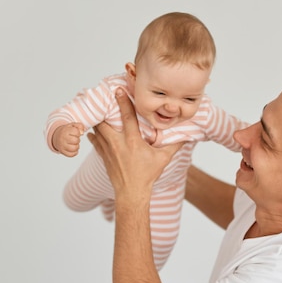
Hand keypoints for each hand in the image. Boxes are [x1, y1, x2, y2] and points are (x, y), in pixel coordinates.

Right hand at [53, 123, 84, 156]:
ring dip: (76, 146)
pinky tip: (72, 148)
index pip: (76, 132)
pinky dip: (74, 152)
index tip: (75, 133)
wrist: (57, 136)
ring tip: (74, 143)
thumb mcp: (72, 125)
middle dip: (77, 139)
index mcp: (65, 131)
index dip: (78, 133)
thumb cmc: (67, 131)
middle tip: (74, 138)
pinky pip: (72, 154)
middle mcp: (62, 138)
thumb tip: (82, 133)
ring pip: (75, 148)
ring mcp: (62, 146)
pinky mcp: (62, 152)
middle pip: (76, 141)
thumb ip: (80, 126)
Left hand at [87, 88, 182, 202]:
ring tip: (99, 111)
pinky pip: (95, 141)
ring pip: (97, 129)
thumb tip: (187, 136)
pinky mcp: (103, 156)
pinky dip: (93, 134)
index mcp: (133, 142)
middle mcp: (118, 144)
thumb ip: (174, 145)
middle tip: (102, 98)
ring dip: (98, 120)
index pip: (127, 117)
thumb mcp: (163, 159)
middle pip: (104, 121)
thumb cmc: (147, 175)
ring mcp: (108, 150)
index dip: (123, 102)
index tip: (118, 90)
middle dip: (103, 109)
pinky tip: (94, 129)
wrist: (132, 192)